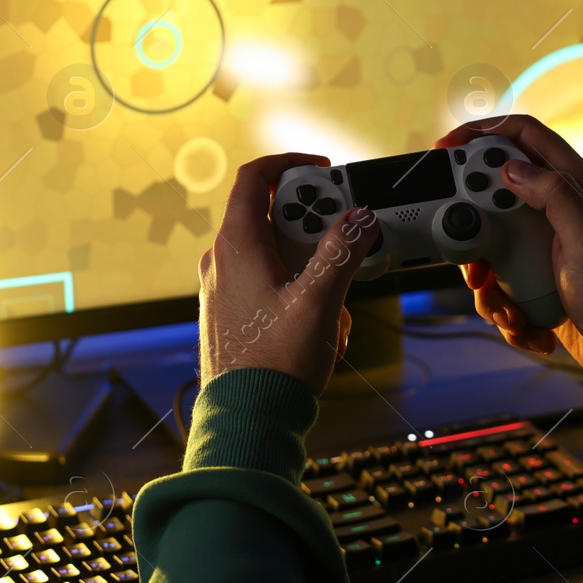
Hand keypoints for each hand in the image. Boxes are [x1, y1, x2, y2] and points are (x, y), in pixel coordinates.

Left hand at [198, 154, 380, 394]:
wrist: (248, 418)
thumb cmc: (275, 364)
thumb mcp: (320, 301)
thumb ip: (342, 253)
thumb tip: (360, 218)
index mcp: (236, 246)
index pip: (254, 178)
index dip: (291, 164)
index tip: (325, 172)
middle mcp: (223, 261)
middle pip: (271, 215)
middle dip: (315, 227)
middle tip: (343, 242)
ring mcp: (225, 287)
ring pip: (276, 252)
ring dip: (312, 265)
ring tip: (333, 301)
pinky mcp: (233, 311)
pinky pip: (270, 282)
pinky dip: (299, 288)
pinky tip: (321, 323)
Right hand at [434, 116, 582, 388]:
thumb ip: (553, 194)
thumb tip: (510, 168)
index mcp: (575, 185)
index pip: (523, 135)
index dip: (482, 132)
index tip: (446, 148)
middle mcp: (556, 208)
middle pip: (491, 194)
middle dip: (472, 228)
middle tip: (473, 258)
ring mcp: (542, 244)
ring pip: (486, 245)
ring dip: (486, 282)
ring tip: (508, 309)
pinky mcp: (533, 276)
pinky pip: (497, 283)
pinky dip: (502, 308)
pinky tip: (525, 324)